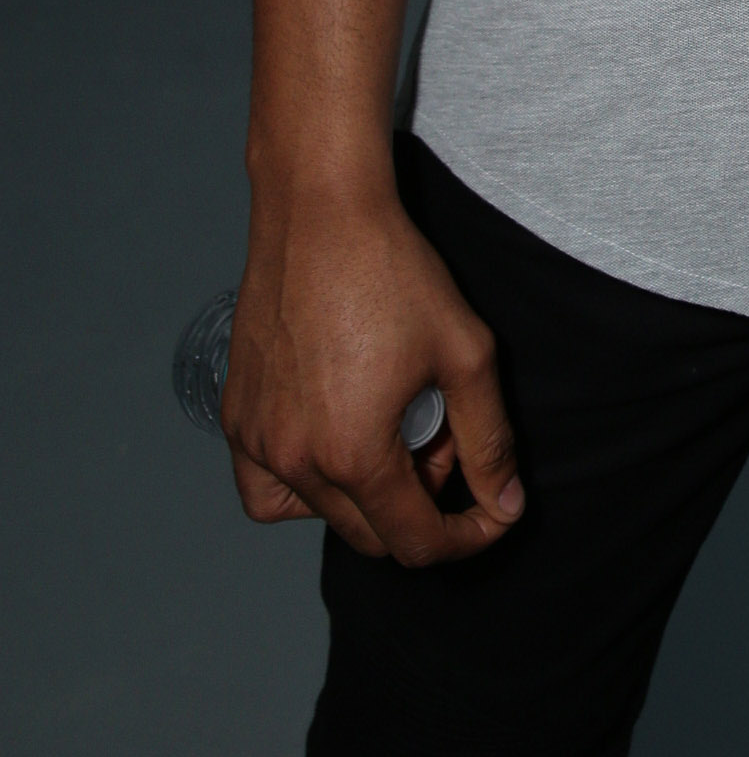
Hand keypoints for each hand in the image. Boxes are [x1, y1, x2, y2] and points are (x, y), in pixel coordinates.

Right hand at [223, 183, 523, 567]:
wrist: (321, 214)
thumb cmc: (393, 273)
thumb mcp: (466, 355)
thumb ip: (489, 440)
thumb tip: (504, 506)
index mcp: (353, 453)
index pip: (415, 542)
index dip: (466, 538)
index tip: (493, 513)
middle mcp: (294, 460)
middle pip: (372, 533)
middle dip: (422, 502)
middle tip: (443, 432)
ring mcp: (256, 441)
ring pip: (322, 514)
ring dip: (367, 492)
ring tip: (393, 423)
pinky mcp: (235, 417)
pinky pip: (267, 489)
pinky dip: (305, 486)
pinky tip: (335, 437)